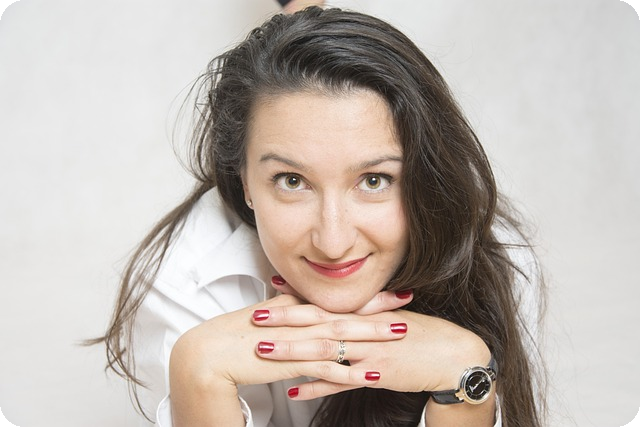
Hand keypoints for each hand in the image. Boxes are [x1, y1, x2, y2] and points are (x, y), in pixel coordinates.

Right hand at [168, 290, 412, 425]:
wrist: (206, 354)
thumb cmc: (233, 338)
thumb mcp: (265, 320)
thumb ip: (286, 311)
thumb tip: (302, 306)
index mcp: (295, 308)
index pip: (336, 299)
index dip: (365, 296)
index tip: (389, 291)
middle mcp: (299, 320)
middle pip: (344, 311)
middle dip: (377, 307)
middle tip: (407, 301)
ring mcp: (295, 340)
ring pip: (341, 335)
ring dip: (371, 334)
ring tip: (400, 332)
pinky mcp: (288, 362)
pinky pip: (324, 367)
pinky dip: (349, 371)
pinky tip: (370, 375)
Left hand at [252, 304, 491, 400]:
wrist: (454, 355)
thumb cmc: (421, 335)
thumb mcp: (391, 318)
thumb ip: (364, 314)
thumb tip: (337, 309)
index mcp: (366, 314)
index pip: (326, 302)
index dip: (297, 297)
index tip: (269, 289)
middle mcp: (365, 330)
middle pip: (320, 324)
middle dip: (286, 321)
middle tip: (255, 318)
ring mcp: (371, 353)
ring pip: (327, 352)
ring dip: (294, 353)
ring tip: (265, 352)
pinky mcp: (378, 376)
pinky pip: (342, 383)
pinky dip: (318, 386)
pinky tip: (295, 390)